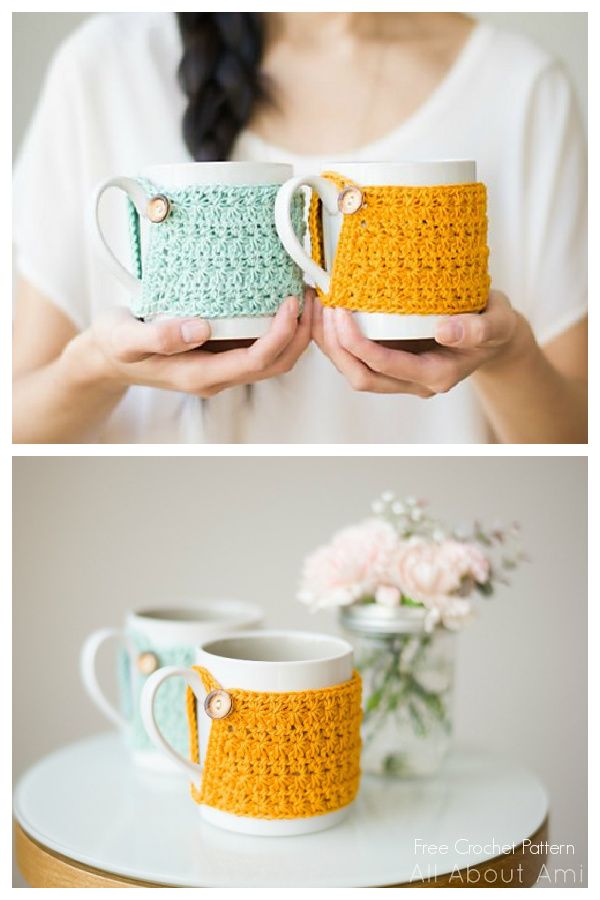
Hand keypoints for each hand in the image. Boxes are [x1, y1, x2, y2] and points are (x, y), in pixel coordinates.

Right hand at [70, 292, 312, 397]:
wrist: (106, 357)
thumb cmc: (115, 345)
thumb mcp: (126, 339)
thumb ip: (159, 336)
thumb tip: (199, 327)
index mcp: (201, 375)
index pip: (257, 361)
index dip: (282, 335)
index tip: (292, 302)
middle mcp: (219, 374)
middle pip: (277, 363)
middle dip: (303, 334)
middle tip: (314, 295)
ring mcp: (223, 364)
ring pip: (275, 357)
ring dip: (297, 330)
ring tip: (307, 293)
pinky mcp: (222, 351)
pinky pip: (261, 344)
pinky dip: (280, 325)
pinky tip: (283, 295)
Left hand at [312, 290, 526, 395]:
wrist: (495, 335)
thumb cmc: (495, 326)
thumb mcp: (496, 323)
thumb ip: (477, 329)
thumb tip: (445, 330)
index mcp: (437, 374)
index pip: (386, 366)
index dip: (358, 343)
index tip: (342, 313)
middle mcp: (414, 381)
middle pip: (361, 376)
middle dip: (335, 346)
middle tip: (324, 308)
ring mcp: (401, 375)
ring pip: (353, 371)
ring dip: (331, 344)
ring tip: (319, 307)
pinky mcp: (391, 361)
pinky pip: (357, 358)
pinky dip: (338, 339)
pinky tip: (330, 312)